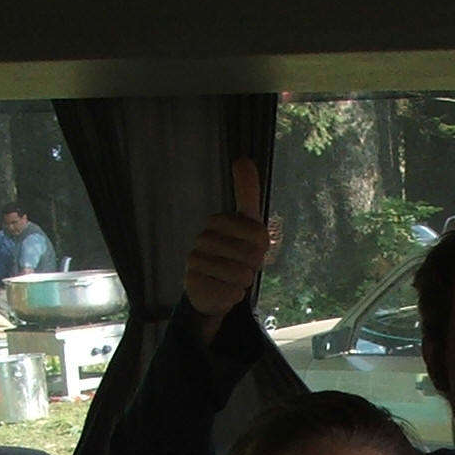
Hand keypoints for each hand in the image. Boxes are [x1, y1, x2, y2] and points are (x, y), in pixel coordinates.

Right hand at [183, 157, 272, 341]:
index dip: (262, 247)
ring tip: (231, 278)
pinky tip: (222, 290)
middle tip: (240, 266)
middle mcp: (202, 238)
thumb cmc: (233, 253)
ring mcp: (194, 261)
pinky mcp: (193, 285)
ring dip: (243, 282)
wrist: (210, 288)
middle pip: (251, 256)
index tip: (251, 248)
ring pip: (241, 275)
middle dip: (253, 266)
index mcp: (217, 221)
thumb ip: (246, 192)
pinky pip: (231, 293)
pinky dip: (234, 295)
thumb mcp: (247, 223)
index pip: (259, 235)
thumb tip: (243, 158)